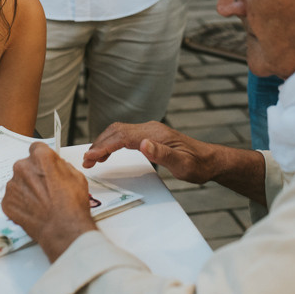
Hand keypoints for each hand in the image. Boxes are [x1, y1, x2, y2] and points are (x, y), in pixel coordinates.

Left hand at [2, 143, 96, 261]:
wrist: (63, 229)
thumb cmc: (72, 205)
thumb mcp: (76, 176)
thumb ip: (62, 166)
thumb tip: (57, 166)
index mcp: (40, 157)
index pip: (36, 148)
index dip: (42, 158)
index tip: (44, 164)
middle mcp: (23, 167)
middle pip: (26, 165)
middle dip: (34, 174)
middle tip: (45, 188)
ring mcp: (13, 185)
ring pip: (19, 182)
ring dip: (27, 189)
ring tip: (40, 202)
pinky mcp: (7, 202)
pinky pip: (13, 198)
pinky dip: (21, 203)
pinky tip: (33, 210)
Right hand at [84, 121, 216, 183]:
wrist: (209, 161)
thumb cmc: (197, 165)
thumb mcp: (182, 164)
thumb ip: (163, 154)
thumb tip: (143, 144)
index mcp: (154, 134)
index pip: (122, 137)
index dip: (104, 146)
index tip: (90, 157)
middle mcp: (150, 128)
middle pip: (116, 131)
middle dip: (98, 144)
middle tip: (86, 161)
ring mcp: (149, 131)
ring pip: (119, 132)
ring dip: (103, 143)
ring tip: (92, 158)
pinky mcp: (150, 136)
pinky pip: (125, 136)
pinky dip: (112, 143)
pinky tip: (108, 153)